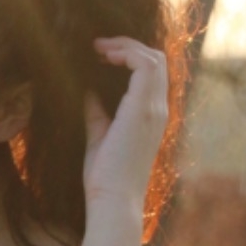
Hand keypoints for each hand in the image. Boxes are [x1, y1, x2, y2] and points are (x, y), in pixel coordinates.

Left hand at [83, 37, 168, 207]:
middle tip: (98, 46)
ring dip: (126, 46)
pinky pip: (145, 66)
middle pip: (157, 60)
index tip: (100, 54)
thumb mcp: (99, 135)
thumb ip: (97, 112)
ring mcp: (154, 109)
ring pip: (154, 58)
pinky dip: (126, 53)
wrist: (112, 199)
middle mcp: (158, 110)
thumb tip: (86, 90)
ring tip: (99, 47)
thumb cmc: (104, 176)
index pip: (153, 73)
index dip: (129, 56)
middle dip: (128, 45)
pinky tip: (105, 56)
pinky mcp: (143, 109)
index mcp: (151, 116)